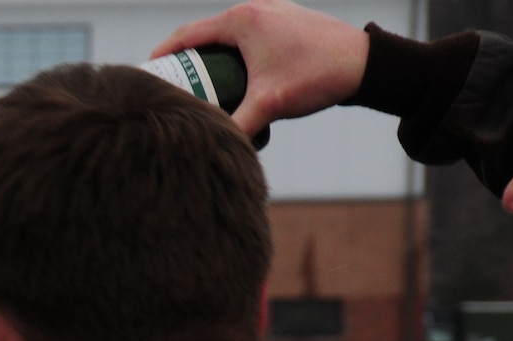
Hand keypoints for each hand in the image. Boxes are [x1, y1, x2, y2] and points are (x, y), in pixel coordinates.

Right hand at [152, 0, 369, 137]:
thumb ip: (238, 128)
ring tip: (199, 80)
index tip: (147, 71)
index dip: (162, 53)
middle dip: (184, 57)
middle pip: (205, 32)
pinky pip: (248, 32)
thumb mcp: (270, 105)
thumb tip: (210, 154)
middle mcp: (255, 8)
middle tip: (169, 82)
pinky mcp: (287, 19)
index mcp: (243, 20)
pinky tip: (236, 72)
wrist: (366, 63)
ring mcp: (273, 11)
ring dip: (210, 54)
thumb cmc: (317, 76)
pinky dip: (233, 50)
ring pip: (228, 32)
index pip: (187, 33)